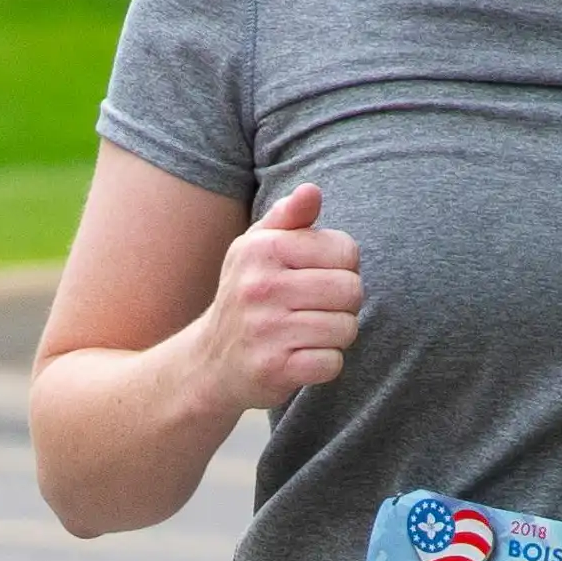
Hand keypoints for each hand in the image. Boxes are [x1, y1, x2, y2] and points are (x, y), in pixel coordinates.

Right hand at [195, 184, 361, 411]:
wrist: (210, 361)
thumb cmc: (248, 296)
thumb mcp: (258, 248)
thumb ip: (289, 216)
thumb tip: (311, 191)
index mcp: (262, 248)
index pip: (345, 250)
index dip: (342, 267)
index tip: (318, 278)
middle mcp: (260, 286)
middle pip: (351, 290)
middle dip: (344, 305)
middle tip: (317, 310)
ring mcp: (265, 330)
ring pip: (345, 328)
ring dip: (335, 336)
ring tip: (308, 333)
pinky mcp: (273, 369)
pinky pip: (332, 363)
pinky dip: (325, 364)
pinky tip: (301, 359)